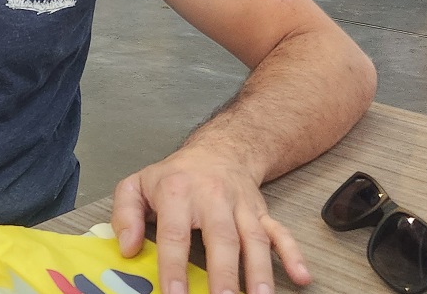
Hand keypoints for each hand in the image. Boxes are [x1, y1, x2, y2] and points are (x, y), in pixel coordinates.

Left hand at [112, 147, 310, 293]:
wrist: (218, 150)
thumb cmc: (174, 176)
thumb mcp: (137, 184)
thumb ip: (125, 214)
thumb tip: (128, 248)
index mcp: (178, 192)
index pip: (175, 234)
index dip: (174, 267)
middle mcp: (213, 199)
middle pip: (221, 239)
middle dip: (224, 274)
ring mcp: (241, 207)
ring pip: (254, 240)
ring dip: (259, 272)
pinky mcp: (261, 214)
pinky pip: (280, 233)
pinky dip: (292, 254)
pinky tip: (301, 276)